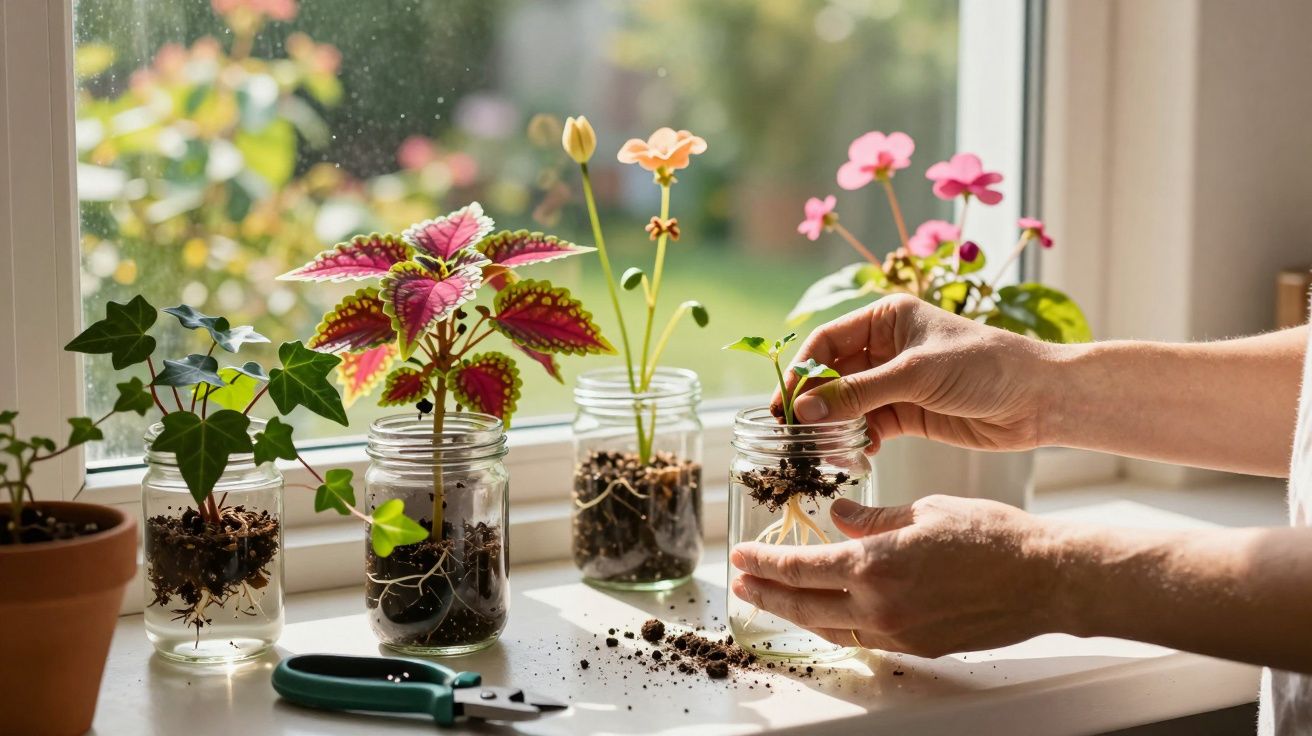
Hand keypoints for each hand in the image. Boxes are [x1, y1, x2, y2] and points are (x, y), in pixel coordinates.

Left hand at [729, 494, 1064, 657]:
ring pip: (830, 628)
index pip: (800, 568)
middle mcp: (879, 608)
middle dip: (767, 593)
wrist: (1047, 579)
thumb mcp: (923, 511)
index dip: (764, 561)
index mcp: (874, 567)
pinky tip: (829, 614)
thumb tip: (838, 516)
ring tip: (774, 599)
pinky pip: (863, 639)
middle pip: (804, 605)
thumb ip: (871, 517)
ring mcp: (899, 634)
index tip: (740, 554)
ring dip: (797, 614)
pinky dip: (837, 626)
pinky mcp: (920, 646)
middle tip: (741, 583)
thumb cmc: (993, 536)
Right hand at [776, 293, 1059, 452]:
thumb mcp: (914, 374)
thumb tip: (803, 410)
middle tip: (793, 435)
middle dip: (813, 404)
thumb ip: (857, 392)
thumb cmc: (984, 366)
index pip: (826, 342)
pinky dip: (857, 441)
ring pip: (847, 405)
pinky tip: (857, 455)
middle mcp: (885, 347)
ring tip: (820, 451)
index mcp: (885, 318)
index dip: (802, 373)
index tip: (783, 407)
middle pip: (831, 375)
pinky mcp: (908, 413)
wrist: (1039, 399)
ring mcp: (895, 382)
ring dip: (833, 427)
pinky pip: (868, 426)